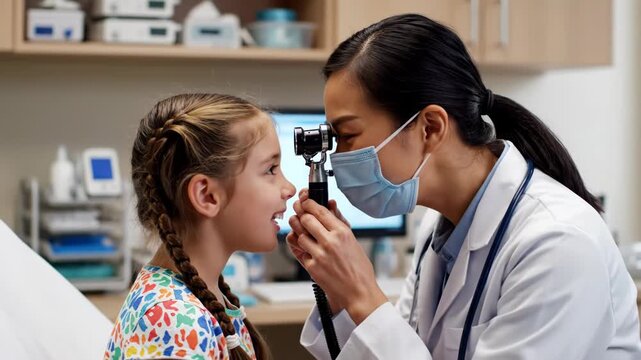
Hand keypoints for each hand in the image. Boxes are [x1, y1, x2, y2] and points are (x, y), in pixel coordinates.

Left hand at [286, 189, 386, 323]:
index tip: (305, 202)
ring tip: (302, 231)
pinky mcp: (312, 267)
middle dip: (301, 215)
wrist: (359, 293)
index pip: (319, 211)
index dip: (309, 203)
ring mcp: (320, 255)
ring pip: (299, 235)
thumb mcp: (352, 241)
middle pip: (306, 219)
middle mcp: (330, 242)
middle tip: (299, 214)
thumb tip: (329, 204)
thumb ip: (338, 223)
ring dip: (299, 232)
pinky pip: (299, 251)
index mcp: (342, 232)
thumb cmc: (359, 268)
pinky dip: (300, 247)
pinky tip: (305, 247)